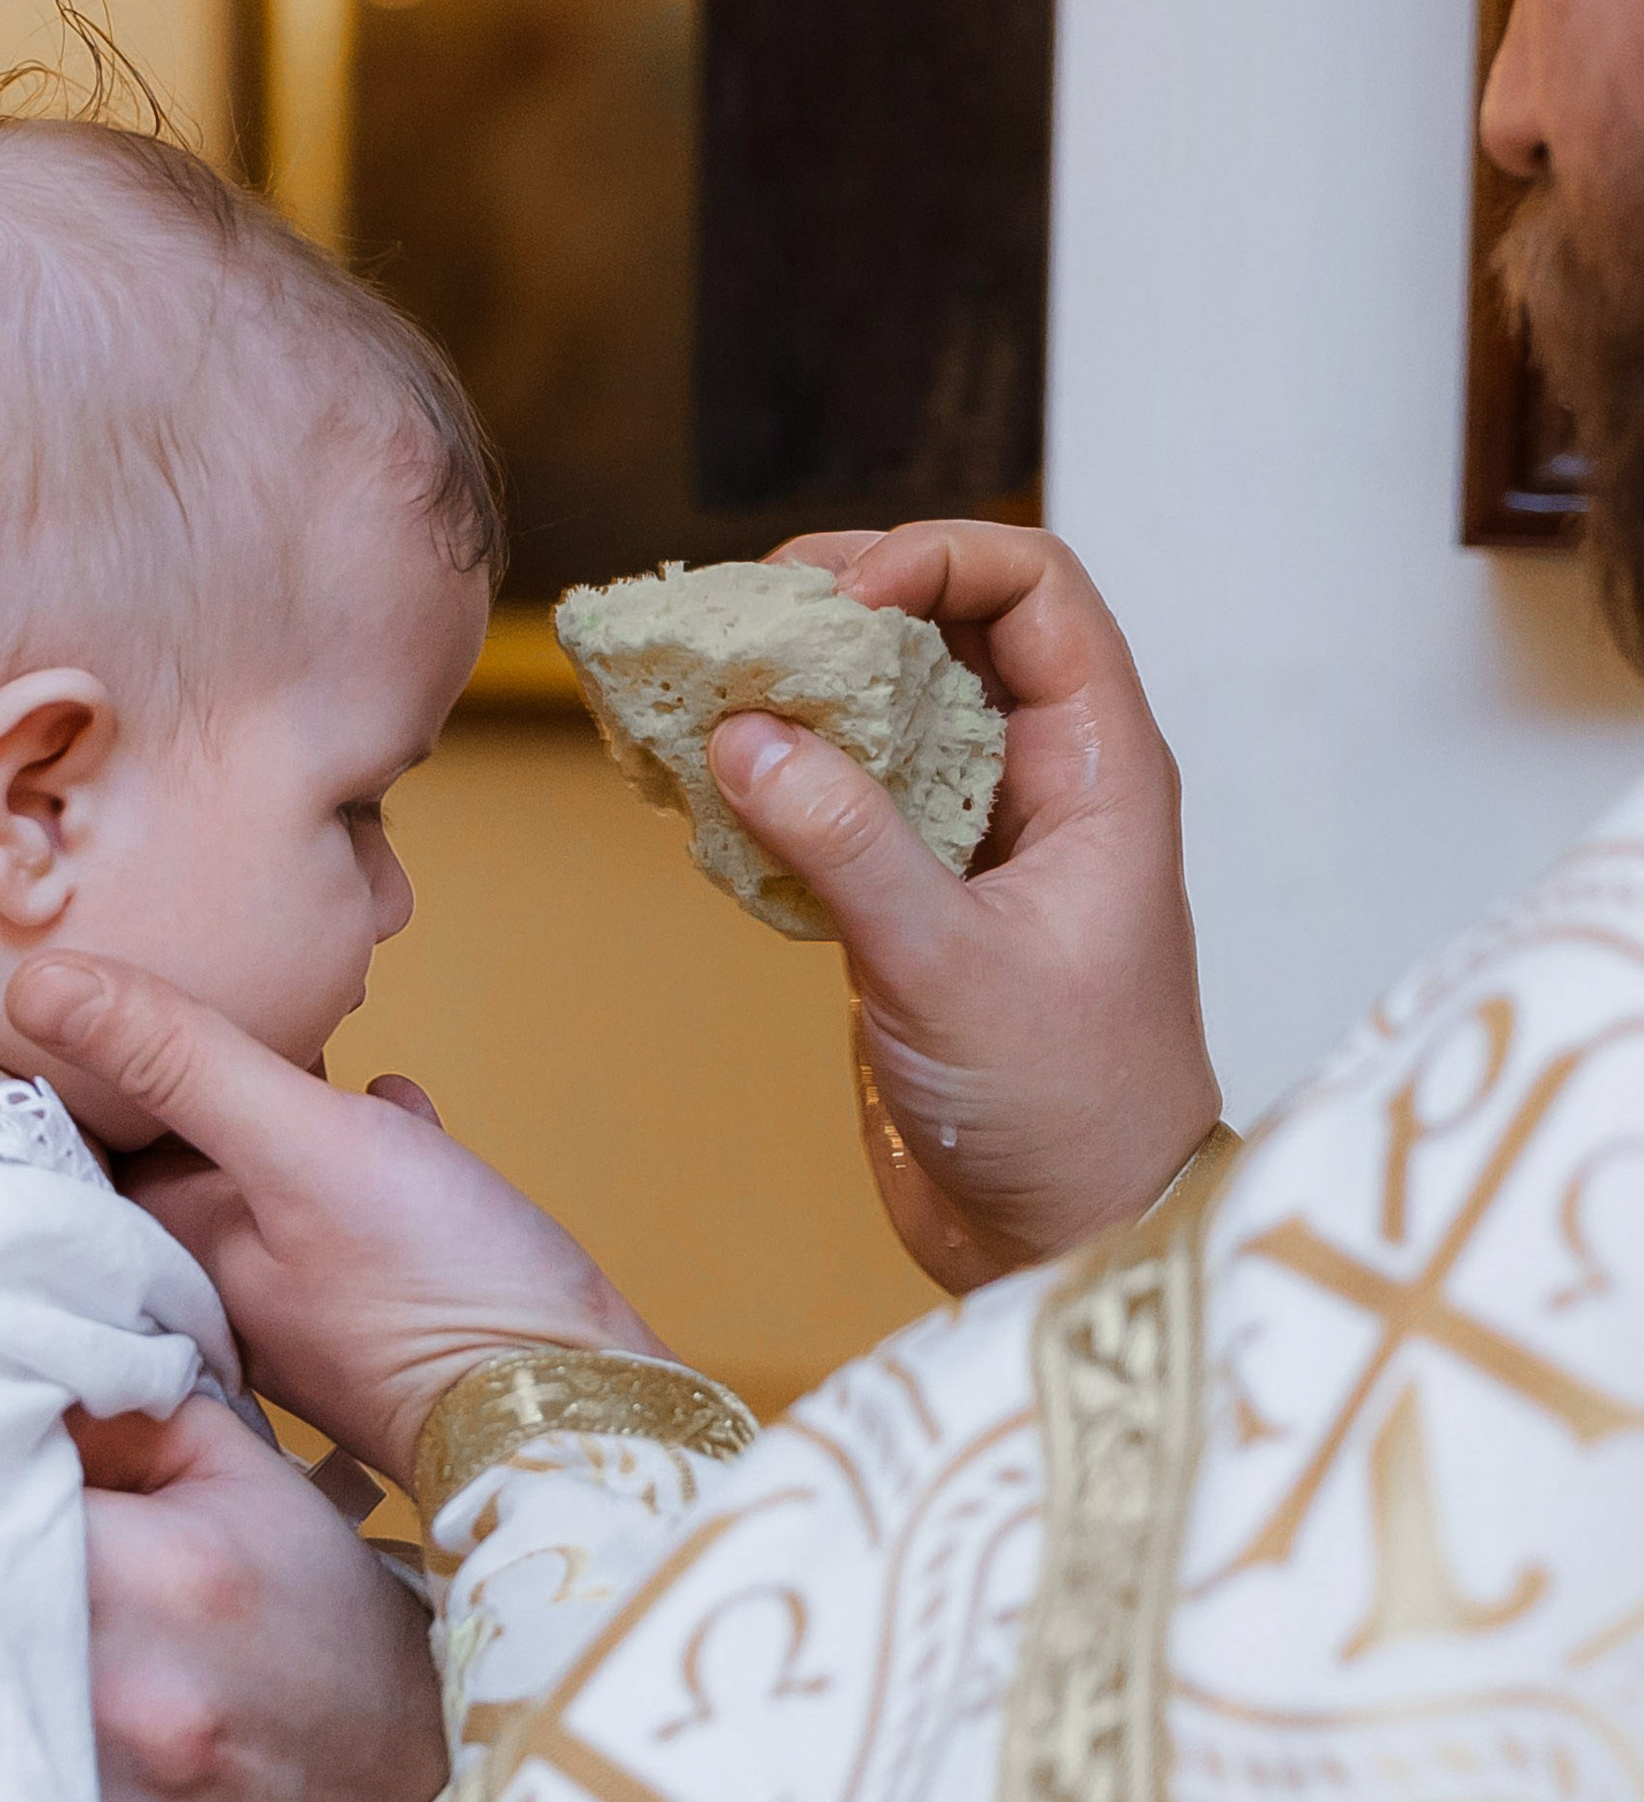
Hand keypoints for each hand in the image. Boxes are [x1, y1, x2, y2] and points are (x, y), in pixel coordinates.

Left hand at [7, 958, 662, 1477]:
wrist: (573, 1404)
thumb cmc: (435, 1289)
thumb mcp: (299, 1146)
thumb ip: (178, 1060)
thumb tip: (33, 985)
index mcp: (177, 1245)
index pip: (83, 1143)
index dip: (64, 1062)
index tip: (46, 978)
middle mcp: (226, 1276)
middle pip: (172, 1150)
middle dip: (171, 1072)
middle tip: (168, 970)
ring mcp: (309, 1287)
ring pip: (263, 1167)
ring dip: (270, 1098)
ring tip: (282, 1014)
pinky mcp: (387, 1287)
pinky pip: (355, 1194)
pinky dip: (364, 1140)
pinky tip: (391, 1099)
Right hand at [709, 523, 1220, 1289]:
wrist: (1072, 1244)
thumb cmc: (1064, 1112)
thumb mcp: (948, 968)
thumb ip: (848, 844)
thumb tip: (746, 732)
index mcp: (1100, 770)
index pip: (1035, 589)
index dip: (937, 558)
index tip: (836, 596)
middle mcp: (1044, 785)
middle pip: (949, 628)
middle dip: (844, 606)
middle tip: (741, 617)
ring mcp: (977, 842)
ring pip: (888, 713)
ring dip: (798, 692)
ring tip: (701, 686)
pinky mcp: (916, 904)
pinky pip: (844, 802)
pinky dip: (775, 781)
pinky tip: (701, 785)